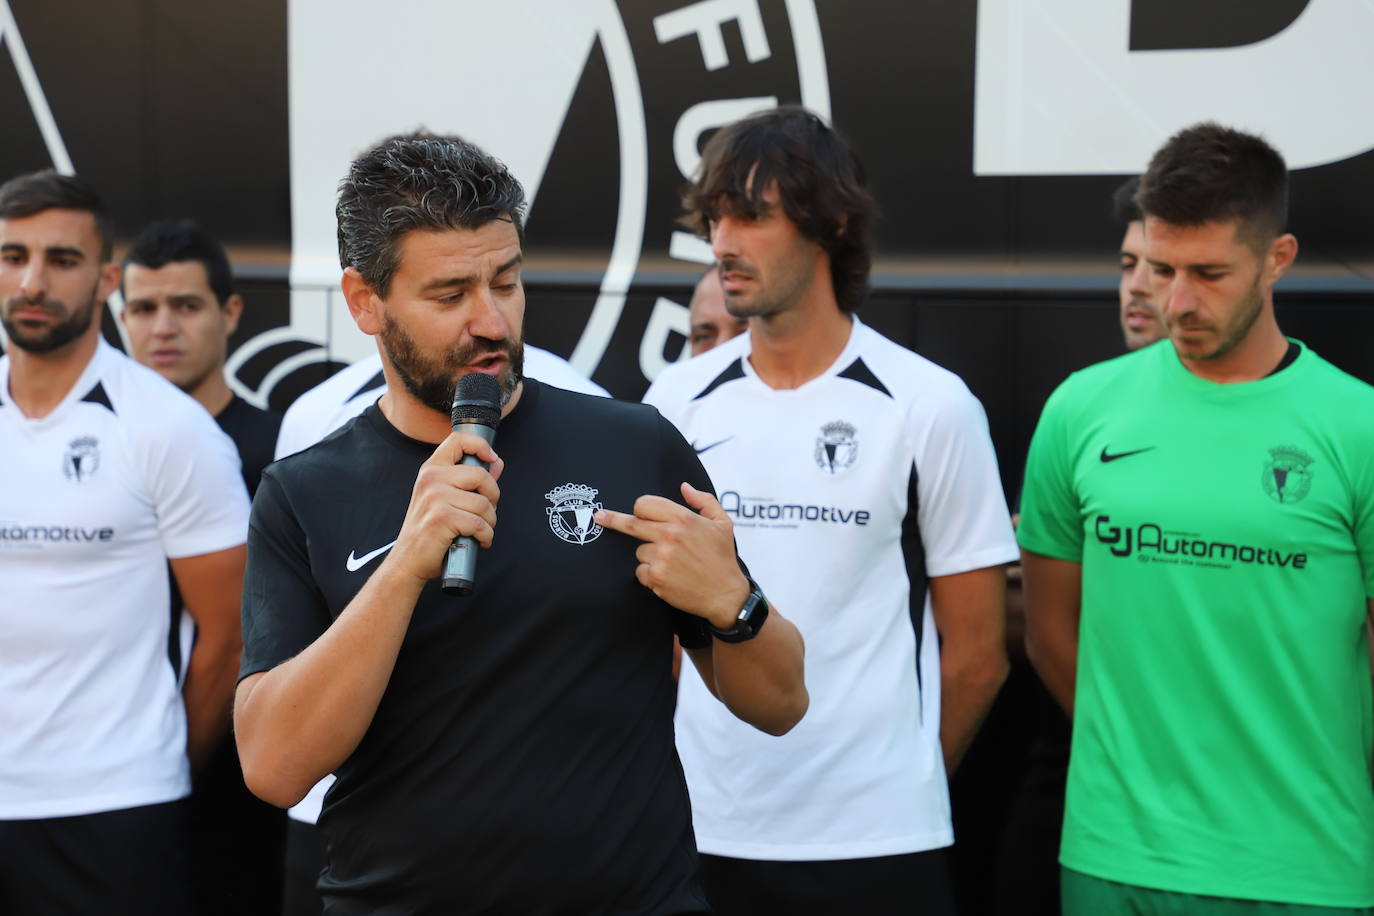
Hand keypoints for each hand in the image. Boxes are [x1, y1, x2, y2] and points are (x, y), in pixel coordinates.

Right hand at [385, 431, 502, 582]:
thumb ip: (470, 479)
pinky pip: (480, 524)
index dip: (481, 445)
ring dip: (490, 522)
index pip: (458, 440)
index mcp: (431, 470)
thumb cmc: (429, 530)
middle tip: (487, 512)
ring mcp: (435, 497)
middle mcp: (431, 478)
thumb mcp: (445, 499)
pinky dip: (486, 536)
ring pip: (484, 504)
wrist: (407, 560)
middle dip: (493, 497)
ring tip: (480, 530)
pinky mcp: (442, 518)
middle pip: (481, 475)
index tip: (491, 459)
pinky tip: (479, 541)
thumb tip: (496, 462)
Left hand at [595, 482, 748, 629]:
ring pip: (639, 551)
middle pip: (630, 524)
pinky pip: (640, 571)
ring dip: (650, 556)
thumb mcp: (722, 523)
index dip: (641, 509)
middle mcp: (669, 535)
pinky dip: (650, 574)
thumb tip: (684, 487)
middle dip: (612, 519)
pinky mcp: (656, 578)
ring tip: (673, 562)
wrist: (726, 595)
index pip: (645, 504)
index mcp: (683, 518)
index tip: (637, 513)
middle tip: (598, 517)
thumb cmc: (723, 558)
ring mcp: (661, 558)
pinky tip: (669, 576)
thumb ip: (703, 500)